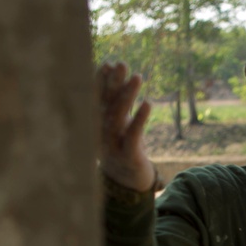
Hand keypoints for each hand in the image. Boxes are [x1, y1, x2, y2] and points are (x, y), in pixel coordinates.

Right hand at [97, 62, 156, 190]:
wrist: (126, 181)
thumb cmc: (122, 145)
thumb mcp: (118, 120)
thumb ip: (116, 97)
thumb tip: (112, 67)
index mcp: (97, 122)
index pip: (97, 98)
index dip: (101, 81)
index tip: (108, 64)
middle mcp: (102, 131)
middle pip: (107, 103)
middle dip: (113, 83)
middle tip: (121, 64)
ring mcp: (113, 143)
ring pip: (118, 116)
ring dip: (127, 95)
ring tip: (137, 76)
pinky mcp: (128, 154)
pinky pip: (133, 134)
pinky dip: (139, 118)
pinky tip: (148, 103)